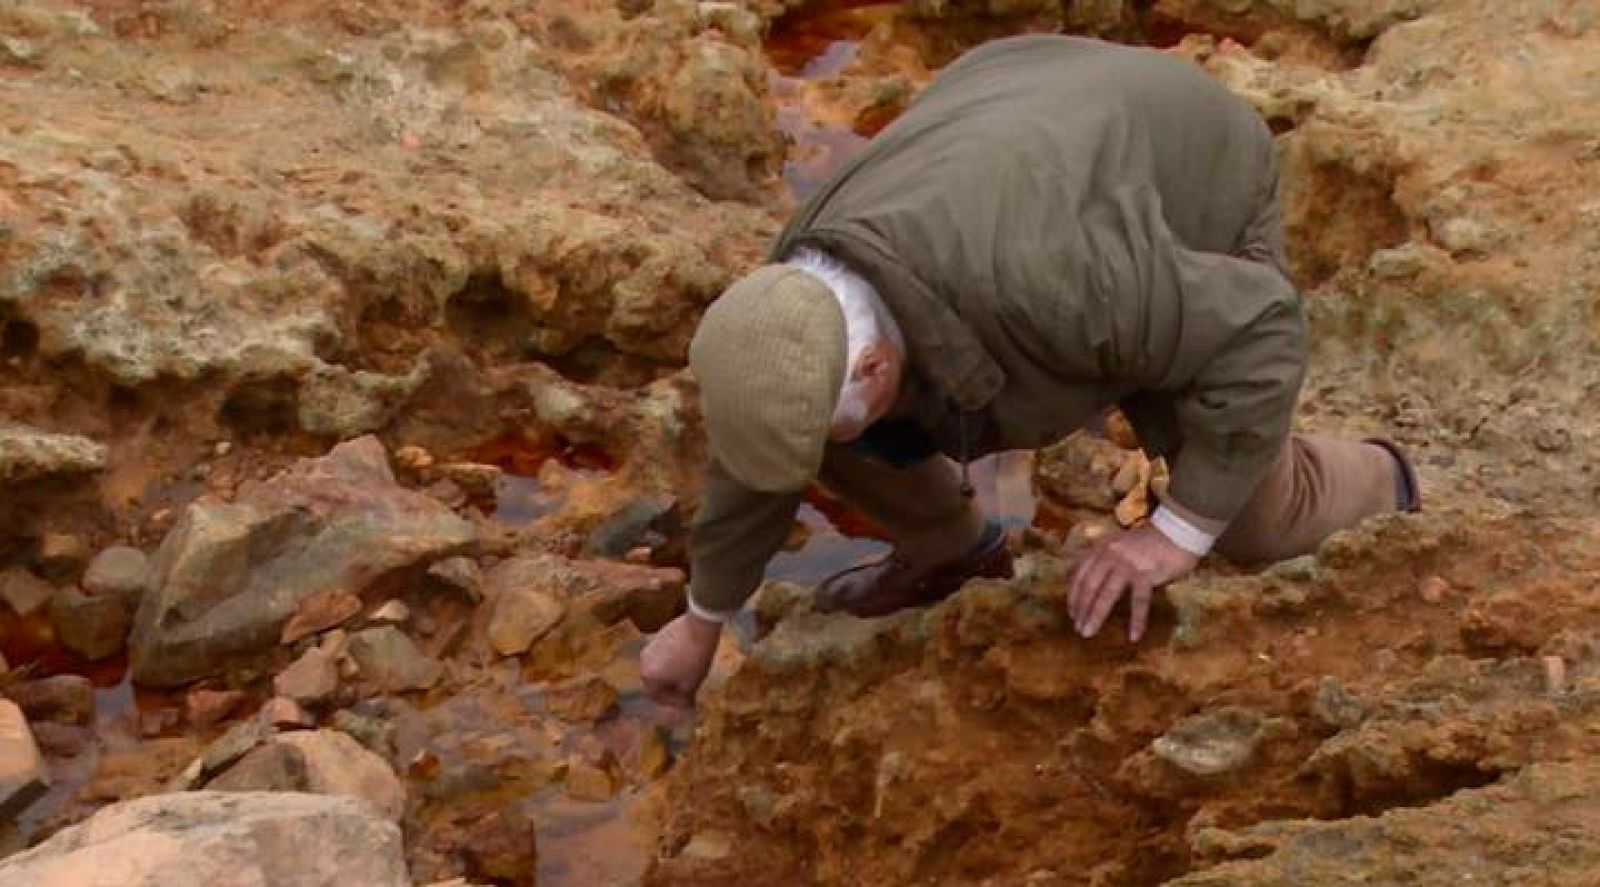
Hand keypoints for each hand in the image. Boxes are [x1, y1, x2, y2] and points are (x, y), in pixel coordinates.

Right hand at [640, 612, 722, 707]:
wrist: (700, 626)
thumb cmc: (694, 658)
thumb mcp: (691, 684)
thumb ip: (683, 698)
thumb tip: (684, 706)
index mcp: (648, 676)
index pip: (655, 696)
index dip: (671, 702)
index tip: (685, 702)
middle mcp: (644, 661)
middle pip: (655, 681)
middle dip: (670, 687)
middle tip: (686, 691)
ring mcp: (651, 646)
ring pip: (659, 666)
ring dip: (671, 673)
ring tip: (689, 675)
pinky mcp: (660, 635)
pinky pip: (663, 654)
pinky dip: (673, 660)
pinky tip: (688, 659)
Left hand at [1069, 524, 1198, 641]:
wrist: (1178, 531)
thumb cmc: (1149, 541)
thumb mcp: (1118, 543)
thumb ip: (1102, 558)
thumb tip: (1084, 580)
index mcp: (1101, 547)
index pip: (1080, 573)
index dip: (1073, 594)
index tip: (1072, 612)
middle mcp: (1110, 554)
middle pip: (1089, 585)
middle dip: (1081, 609)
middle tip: (1078, 628)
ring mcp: (1127, 564)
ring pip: (1107, 594)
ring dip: (1096, 615)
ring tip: (1089, 633)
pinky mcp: (1146, 574)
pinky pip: (1139, 602)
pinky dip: (1137, 620)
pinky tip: (1134, 636)